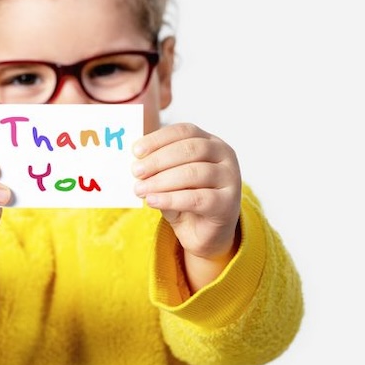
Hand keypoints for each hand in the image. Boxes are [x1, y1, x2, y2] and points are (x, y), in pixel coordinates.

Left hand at [132, 123, 241, 289]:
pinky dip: (172, 199)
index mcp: (210, 142)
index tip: (135, 151)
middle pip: (190, 149)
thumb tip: (135, 163)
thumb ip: (157, 168)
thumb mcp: (169, 179)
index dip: (159, 139)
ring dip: (162, 180)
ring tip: (140, 189)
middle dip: (158, 160)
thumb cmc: (185, 200)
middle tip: (135, 171)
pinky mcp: (228, 204)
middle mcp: (224, 156)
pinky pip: (198, 198)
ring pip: (194, 173)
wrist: (204, 234)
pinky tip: (153, 201)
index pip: (185, 131)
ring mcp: (230, 179)